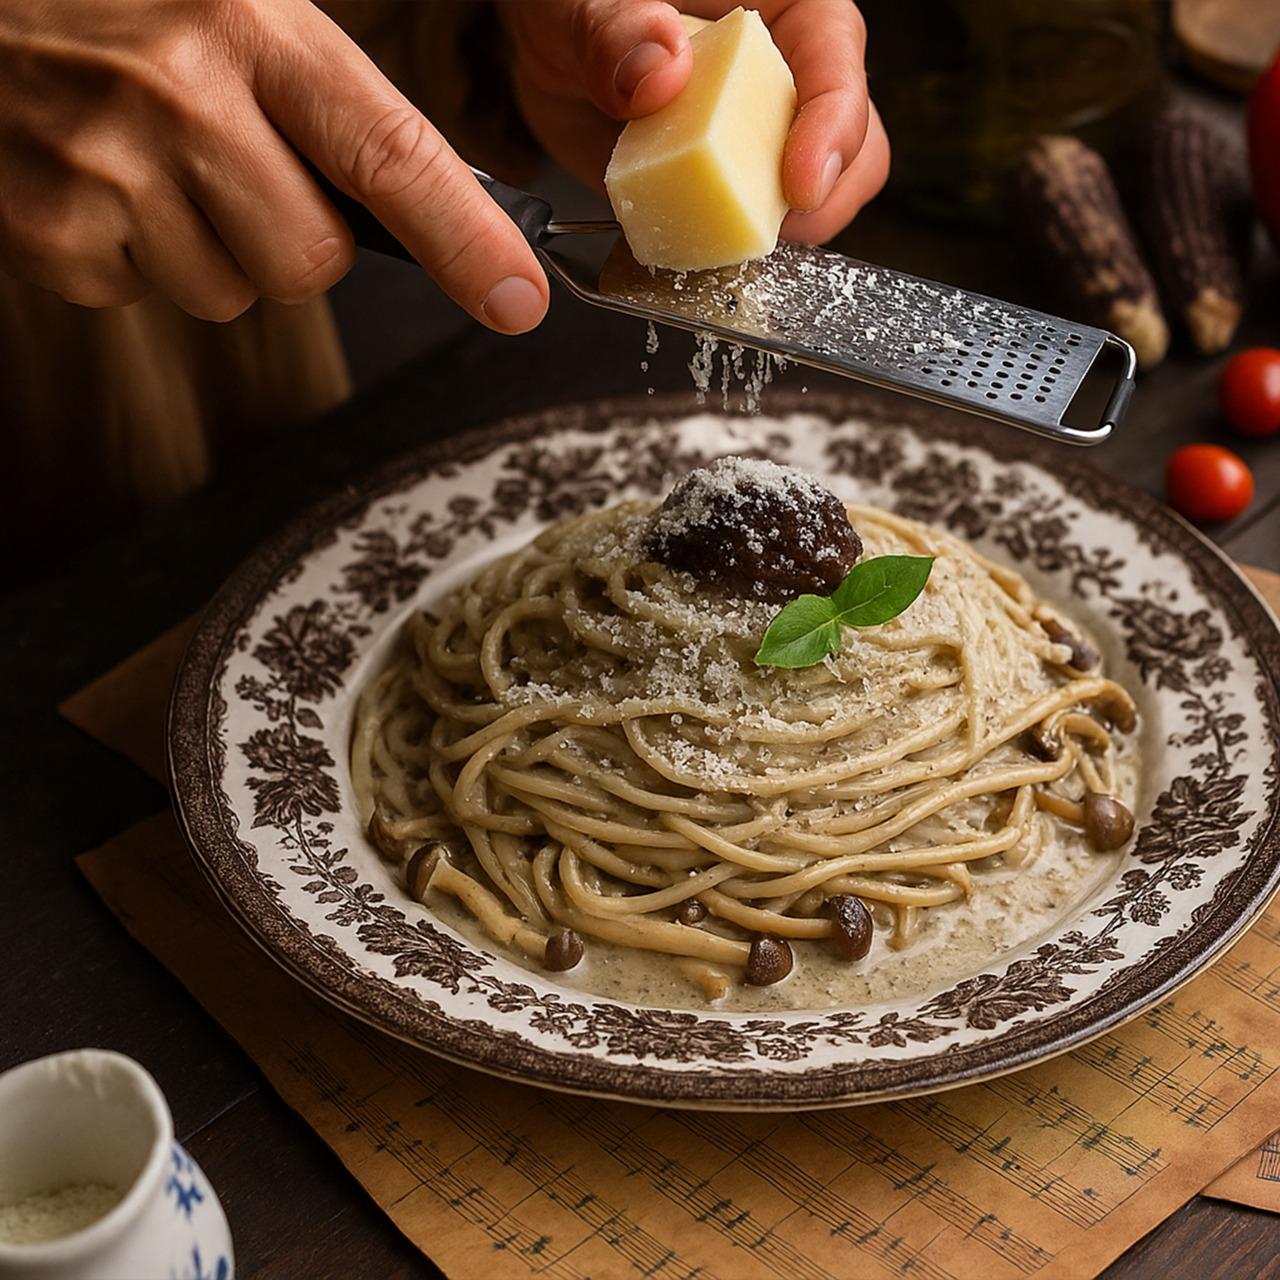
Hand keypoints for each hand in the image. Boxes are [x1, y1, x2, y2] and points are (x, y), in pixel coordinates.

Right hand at [0, 0, 547, 330]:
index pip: (391, 154)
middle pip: (312, 263)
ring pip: (233, 294)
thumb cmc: (131, 11)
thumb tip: (461, 223)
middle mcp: (184, 95)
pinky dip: (133, 259)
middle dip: (291, 240)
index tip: (520, 301)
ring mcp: (108, 166)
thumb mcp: (245, 19)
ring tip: (151, 164)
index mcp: (254, 29)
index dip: (466, 239)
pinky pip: (147, 298)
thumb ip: (342, 113)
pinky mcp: (53, 230)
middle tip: (229, 167)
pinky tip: (100, 184)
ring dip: (210, 251)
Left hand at [502, 0, 888, 244]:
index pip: (839, 70)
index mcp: (787, 11)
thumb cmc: (582, 3)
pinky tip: (681, 243)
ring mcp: (762, 144)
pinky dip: (720, 250)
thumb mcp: (590, 2)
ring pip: (811, 206)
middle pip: (853, 153)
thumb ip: (618, 30)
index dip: (834, 131)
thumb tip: (660, 71)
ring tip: (712, 231)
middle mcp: (788, 81)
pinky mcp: (728, 191)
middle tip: (765, 224)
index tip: (802, 183)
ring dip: (770, 231)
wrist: (551, 52)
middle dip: (820, 201)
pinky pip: (744, 233)